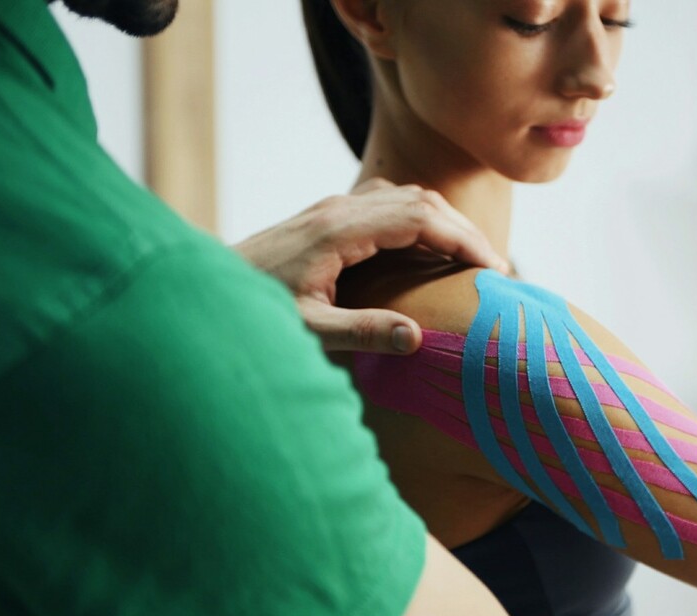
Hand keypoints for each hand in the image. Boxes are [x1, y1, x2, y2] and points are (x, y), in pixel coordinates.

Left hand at [234, 179, 507, 352]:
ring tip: (471, 260)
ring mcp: (332, 209)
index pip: (420, 218)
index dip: (463, 240)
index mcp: (339, 230)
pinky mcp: (327, 217)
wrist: (201, 291)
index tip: (494, 269)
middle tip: (496, 268)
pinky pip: (387, 205)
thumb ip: (361, 331)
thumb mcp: (307, 329)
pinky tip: (428, 251)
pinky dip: (420, 221)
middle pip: (421, 199)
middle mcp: (339, 209)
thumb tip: (418, 337)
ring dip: (444, 221)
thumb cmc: (250, 312)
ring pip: (406, 197)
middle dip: (464, 230)